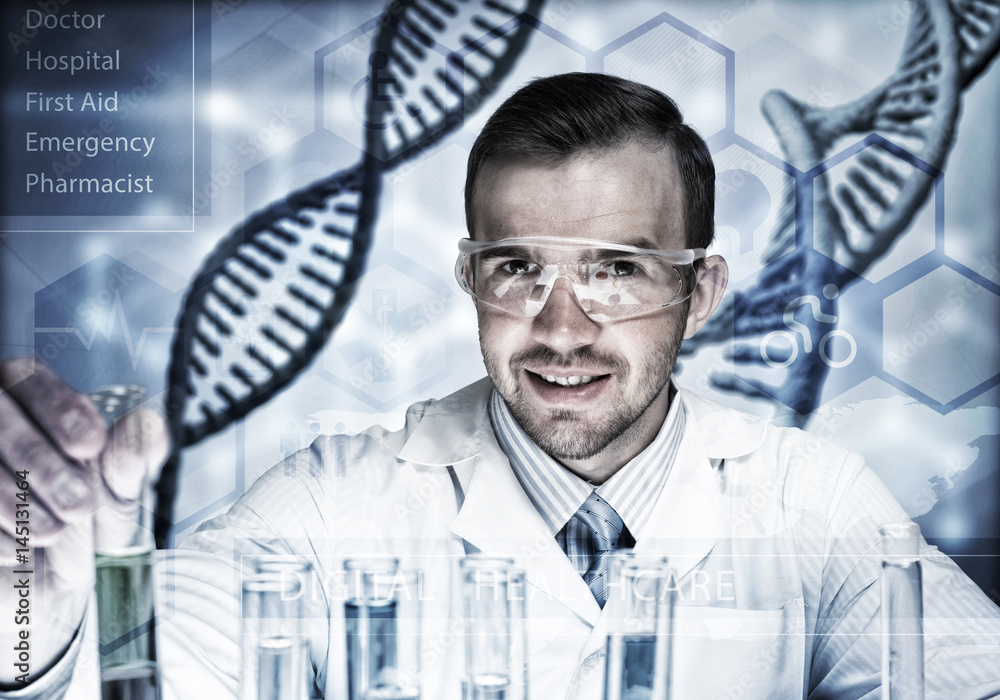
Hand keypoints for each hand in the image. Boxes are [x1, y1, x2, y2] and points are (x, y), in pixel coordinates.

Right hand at [0, 359, 167, 684]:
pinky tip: (19, 548)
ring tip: (55, 531)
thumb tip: (147, 424)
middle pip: (0, 418)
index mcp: (33, 408)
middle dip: (41, 462)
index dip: (60, 408)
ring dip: (16, 499)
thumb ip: (130, 459)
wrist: (53, 597)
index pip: (32, 380)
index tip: (90, 444)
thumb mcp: (118, 496)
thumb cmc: (85, 533)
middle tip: (78, 502)